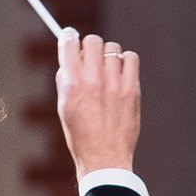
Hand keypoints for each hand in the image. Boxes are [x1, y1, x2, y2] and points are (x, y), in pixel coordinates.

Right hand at [56, 31, 141, 176]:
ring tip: (106, 72)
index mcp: (72, 84)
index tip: (70, 37)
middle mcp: (93, 80)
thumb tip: (70, 58)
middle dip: (89, 47)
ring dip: (108, 56)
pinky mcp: (132, 89)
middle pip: (93, 41)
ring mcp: (114, 84)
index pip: (69, 43)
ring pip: (113, 48)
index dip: (69, 37)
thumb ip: (66, 80)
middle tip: (90, 59)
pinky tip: (121, 74)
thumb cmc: (81, 135)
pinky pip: (131, 58)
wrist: (104, 158)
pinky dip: (125, 62)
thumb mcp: (63, 107)